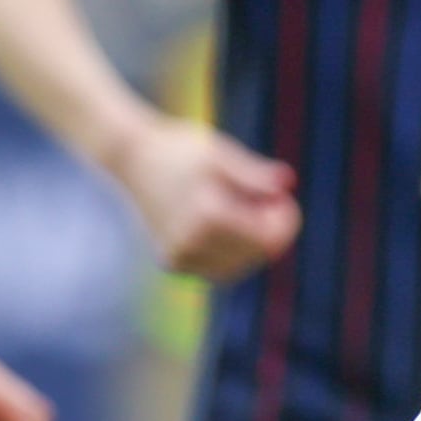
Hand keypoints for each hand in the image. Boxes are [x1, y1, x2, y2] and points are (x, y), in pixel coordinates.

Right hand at [116, 114, 298, 279]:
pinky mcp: (172, 261)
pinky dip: (229, 253)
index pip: (267, 237)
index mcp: (206, 215)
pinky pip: (216, 270)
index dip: (284, 220)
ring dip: (250, 244)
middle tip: (265, 200)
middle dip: (269, 231)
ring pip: (237, 267)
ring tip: (242, 209)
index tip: (282, 197)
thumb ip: (254, 174)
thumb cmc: (179, 150)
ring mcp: (179, 256)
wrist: (132, 159)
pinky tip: (226, 226)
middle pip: (256, 254)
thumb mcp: (220, 155)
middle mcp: (191, 242)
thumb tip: (287, 183)